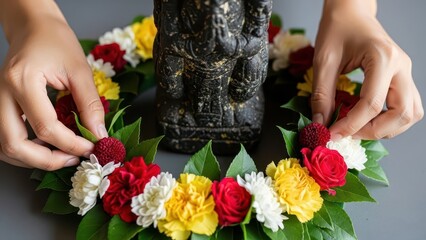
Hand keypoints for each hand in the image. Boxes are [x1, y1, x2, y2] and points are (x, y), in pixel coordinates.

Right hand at [0, 2, 106, 169]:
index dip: (71, 144)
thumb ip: (90, 104)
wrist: (34, 28)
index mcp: (22, 81)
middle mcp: (1, 93)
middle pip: (14, 144)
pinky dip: (25, 149)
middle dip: (46, 160)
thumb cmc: (57, 42)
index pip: (45, 127)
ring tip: (63, 156)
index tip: (92, 148)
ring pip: (4, 146)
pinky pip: (5, 137)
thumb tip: (99, 134)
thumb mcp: (80, 71)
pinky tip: (47, 147)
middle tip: (73, 159)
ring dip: (33, 159)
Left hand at [312, 0, 422, 139]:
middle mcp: (401, 67)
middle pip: (402, 113)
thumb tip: (320, 124)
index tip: (331, 135)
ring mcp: (406, 72)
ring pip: (411, 113)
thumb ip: (322, 94)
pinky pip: (407, 107)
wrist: (350, 12)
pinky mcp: (402, 77)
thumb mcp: (323, 61)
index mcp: (382, 58)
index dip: (350, 125)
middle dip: (374, 131)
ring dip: (387, 128)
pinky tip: (368, 119)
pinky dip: (391, 120)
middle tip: (348, 134)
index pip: (371, 104)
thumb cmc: (336, 30)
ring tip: (358, 129)